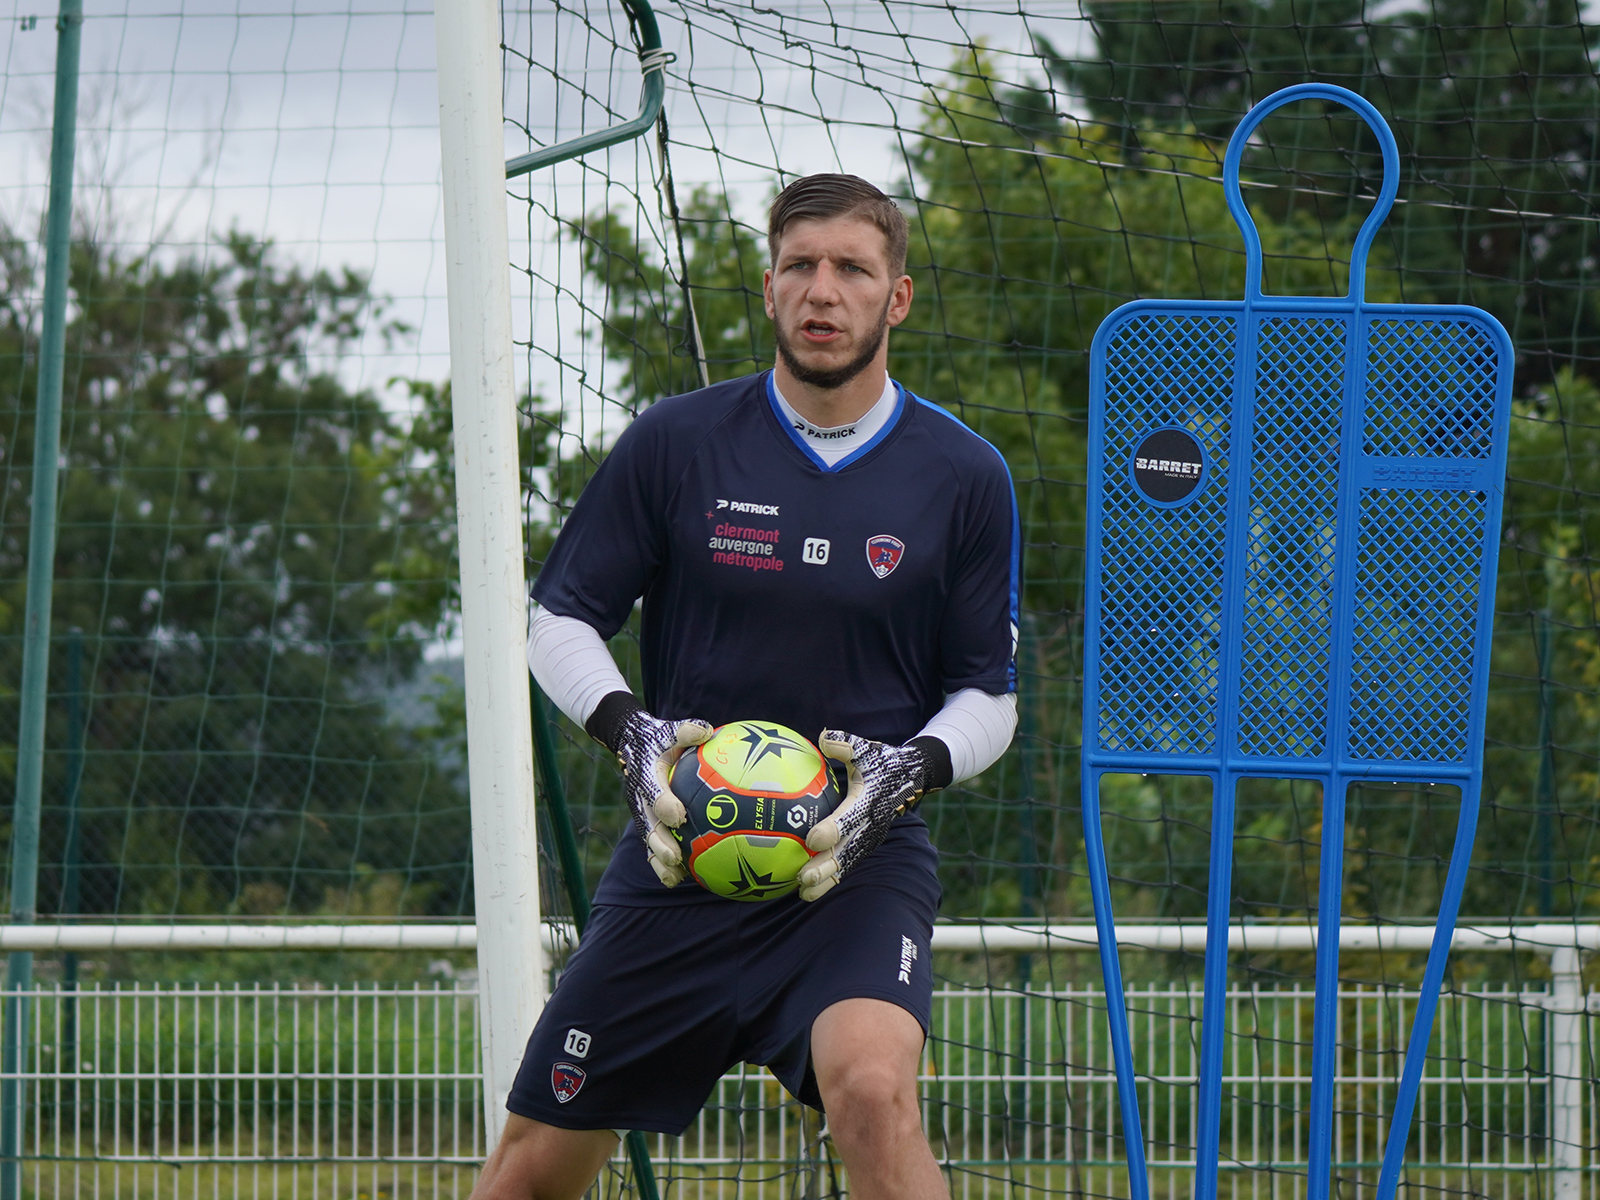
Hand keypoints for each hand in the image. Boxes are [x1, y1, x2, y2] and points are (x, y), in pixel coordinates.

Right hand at [585, 693, 712, 886]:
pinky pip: (654, 846)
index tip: (680, 816)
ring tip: (676, 880)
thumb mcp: (669, 730)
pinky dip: (665, 863)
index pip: (654, 793)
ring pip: (648, 842)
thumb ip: (687, 730)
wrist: (631, 744)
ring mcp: (641, 814)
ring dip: (660, 862)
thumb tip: (706, 731)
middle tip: (676, 858)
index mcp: (647, 777)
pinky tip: (685, 878)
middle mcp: (640, 799)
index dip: (665, 805)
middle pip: (648, 826)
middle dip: (660, 844)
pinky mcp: (647, 822)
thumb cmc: (658, 738)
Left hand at [798, 732, 951, 900]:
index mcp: (869, 801)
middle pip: (848, 850)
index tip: (811, 838)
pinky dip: (829, 879)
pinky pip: (847, 865)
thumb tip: (822, 737)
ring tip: (803, 893)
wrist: (912, 778)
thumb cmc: (881, 761)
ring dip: (826, 880)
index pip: (849, 818)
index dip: (832, 829)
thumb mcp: (867, 749)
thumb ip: (846, 744)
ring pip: (847, 864)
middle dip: (826, 866)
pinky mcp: (865, 846)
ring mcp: (869, 838)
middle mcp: (871, 825)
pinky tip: (806, 891)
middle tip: (803, 876)